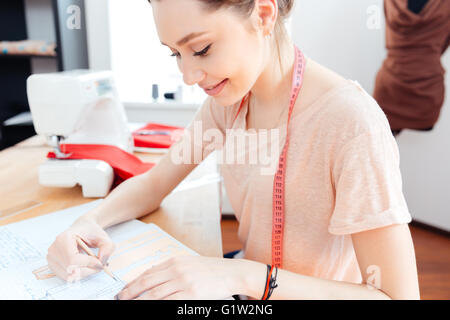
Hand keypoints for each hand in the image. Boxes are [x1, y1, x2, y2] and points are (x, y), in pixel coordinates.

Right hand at [46, 215, 114, 281]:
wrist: (82, 229)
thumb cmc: (91, 232)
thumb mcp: (103, 237)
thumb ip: (107, 247)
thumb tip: (101, 261)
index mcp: (63, 238)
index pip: (73, 259)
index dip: (88, 264)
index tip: (100, 263)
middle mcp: (54, 248)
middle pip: (70, 269)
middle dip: (88, 270)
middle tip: (100, 266)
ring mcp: (51, 258)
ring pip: (68, 275)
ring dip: (85, 273)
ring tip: (93, 265)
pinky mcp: (52, 265)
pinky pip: (66, 276)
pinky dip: (78, 274)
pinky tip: (85, 266)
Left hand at [116, 255, 241, 299]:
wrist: (232, 273)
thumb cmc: (212, 270)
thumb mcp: (190, 264)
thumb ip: (173, 269)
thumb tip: (154, 277)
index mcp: (175, 261)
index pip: (148, 272)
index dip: (134, 282)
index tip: (124, 290)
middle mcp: (176, 269)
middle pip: (147, 282)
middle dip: (130, 292)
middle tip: (120, 299)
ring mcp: (183, 282)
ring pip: (153, 294)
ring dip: (139, 301)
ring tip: (129, 304)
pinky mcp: (190, 294)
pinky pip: (167, 302)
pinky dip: (155, 305)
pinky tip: (148, 307)